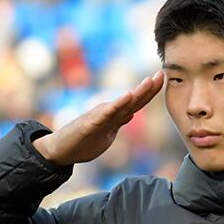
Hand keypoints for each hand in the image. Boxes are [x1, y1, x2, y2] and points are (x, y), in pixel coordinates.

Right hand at [33, 72, 163, 166]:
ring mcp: (99, 117)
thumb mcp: (106, 133)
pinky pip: (105, 114)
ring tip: (149, 81)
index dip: (150, 92)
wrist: (60, 150)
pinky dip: (117, 105)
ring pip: (121, 104)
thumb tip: (132, 113)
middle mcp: (108, 112)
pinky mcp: (90, 124)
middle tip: (162, 73)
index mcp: (114, 116)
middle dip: (148, 88)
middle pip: (132, 100)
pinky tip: (127, 96)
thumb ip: (118, 122)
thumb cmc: (82, 142)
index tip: (163, 79)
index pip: (136, 103)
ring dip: (136, 93)